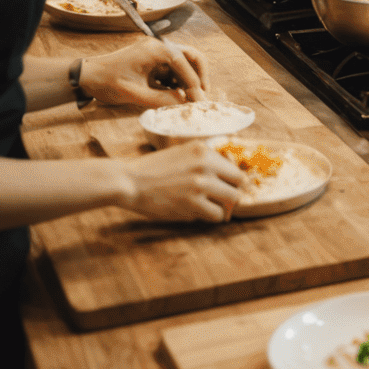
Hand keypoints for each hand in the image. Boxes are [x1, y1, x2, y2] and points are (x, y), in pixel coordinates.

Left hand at [79, 38, 208, 107]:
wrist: (85, 76)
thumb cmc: (106, 82)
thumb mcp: (134, 94)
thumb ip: (161, 99)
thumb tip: (184, 103)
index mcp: (156, 50)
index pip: (184, 63)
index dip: (194, 82)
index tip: (199, 100)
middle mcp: (159, 47)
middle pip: (190, 56)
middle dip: (199, 75)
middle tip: (202, 94)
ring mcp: (156, 53)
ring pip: (184, 62)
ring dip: (189, 78)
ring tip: (191, 97)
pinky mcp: (153, 61)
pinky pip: (172, 69)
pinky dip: (178, 81)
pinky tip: (177, 94)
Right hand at [115, 141, 247, 223]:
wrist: (129, 181)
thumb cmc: (154, 169)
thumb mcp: (183, 153)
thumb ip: (205, 160)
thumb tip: (228, 176)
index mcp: (204, 151)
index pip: (235, 168)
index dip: (234, 181)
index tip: (229, 188)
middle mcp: (206, 165)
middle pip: (238, 184)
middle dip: (233, 195)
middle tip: (224, 202)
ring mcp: (200, 185)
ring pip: (231, 201)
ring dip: (223, 208)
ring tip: (213, 209)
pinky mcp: (191, 204)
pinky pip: (214, 214)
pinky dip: (210, 217)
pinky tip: (200, 214)